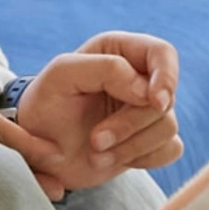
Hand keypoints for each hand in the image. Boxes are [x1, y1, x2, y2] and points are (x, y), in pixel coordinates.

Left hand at [8, 38, 181, 193]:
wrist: (38, 148)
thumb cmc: (45, 104)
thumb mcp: (61, 75)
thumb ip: (104, 69)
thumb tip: (146, 91)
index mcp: (118, 51)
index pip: (162, 53)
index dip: (166, 77)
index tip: (154, 102)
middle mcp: (138, 78)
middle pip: (166, 98)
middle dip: (131, 124)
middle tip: (96, 140)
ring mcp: (146, 110)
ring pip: (167, 126)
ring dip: (131, 146)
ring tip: (96, 151)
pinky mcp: (150, 139)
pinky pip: (171, 149)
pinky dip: (142, 158)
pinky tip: (113, 157)